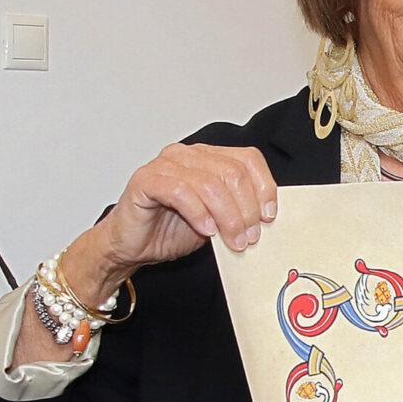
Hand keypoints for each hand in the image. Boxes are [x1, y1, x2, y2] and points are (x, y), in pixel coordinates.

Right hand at [92, 142, 278, 279]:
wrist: (133, 246)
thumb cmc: (172, 230)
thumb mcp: (218, 219)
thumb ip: (238, 210)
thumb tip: (269, 217)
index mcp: (208, 157)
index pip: (248, 159)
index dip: (264, 187)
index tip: (269, 216)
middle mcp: (188, 154)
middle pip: (232, 172)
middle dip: (247, 209)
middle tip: (250, 237)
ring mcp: (165, 164)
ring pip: (210, 184)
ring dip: (228, 217)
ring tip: (233, 241)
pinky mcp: (145, 180)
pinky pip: (180, 192)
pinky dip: (199, 213)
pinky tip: (206, 230)